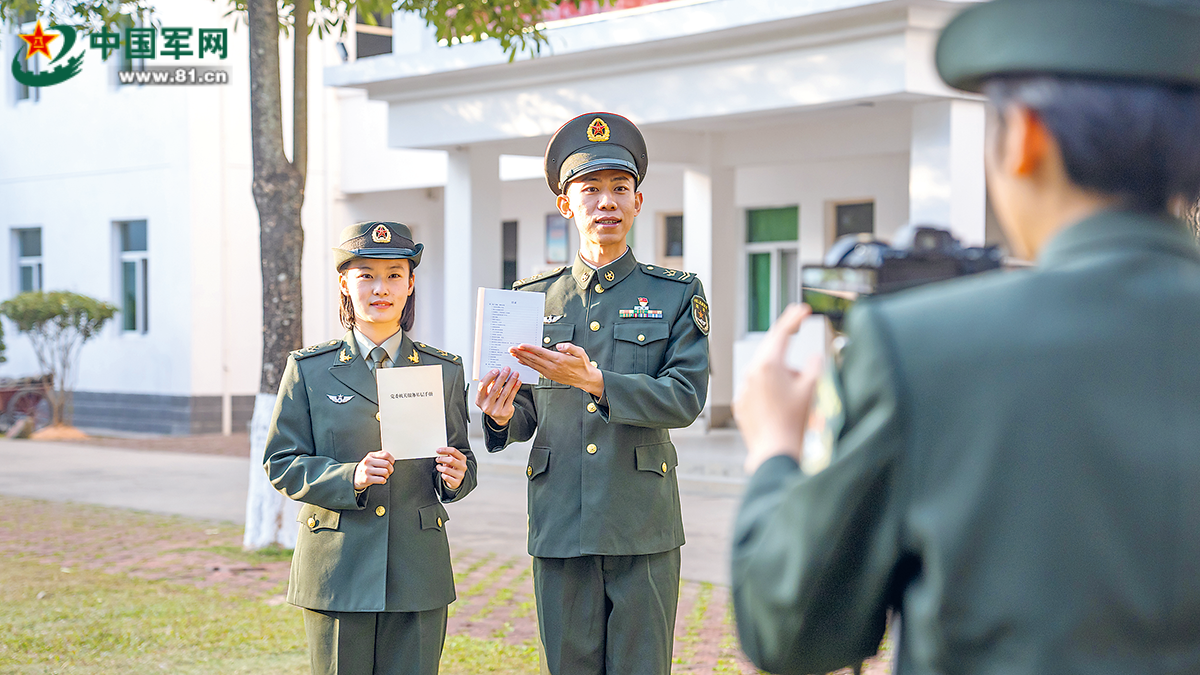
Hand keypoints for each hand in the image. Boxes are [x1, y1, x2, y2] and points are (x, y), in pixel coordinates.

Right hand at [353, 450, 394, 490]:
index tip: (391, 463)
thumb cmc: (366, 468)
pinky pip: (381, 479)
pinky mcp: (367, 479)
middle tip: (389, 471)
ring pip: (385, 472)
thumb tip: (391, 459)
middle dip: (390, 469)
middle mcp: (368, 461)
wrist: (355, 477)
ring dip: (387, 475)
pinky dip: (383, 480)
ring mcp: (367, 470)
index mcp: (370, 455)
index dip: (391, 459)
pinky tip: (381, 480)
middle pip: (387, 464)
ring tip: (384, 476)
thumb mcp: (370, 459)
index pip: (386, 454)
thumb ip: (380, 457)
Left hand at [436, 447, 467, 489]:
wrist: (456, 481)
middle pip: (451, 460)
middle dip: (442, 459)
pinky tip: (443, 474)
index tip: (438, 450)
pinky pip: (446, 477)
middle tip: (437, 459)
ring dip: (440, 468)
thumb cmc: (453, 469)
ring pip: (447, 469)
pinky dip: (442, 475)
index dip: (445, 450)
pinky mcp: (457, 482)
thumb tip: (440, 451)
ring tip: (438, 467)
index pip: (454, 451)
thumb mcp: (452, 461)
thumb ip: (448, 456)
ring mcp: (460, 474)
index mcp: (462, 459)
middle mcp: (463, 466)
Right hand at [475, 367, 521, 426]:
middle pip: (495, 389)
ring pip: (504, 393)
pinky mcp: (505, 411)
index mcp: (479, 400)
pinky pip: (511, 397)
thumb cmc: (493, 402)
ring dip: (511, 381)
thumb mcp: (488, 395)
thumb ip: (491, 385)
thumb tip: (499, 373)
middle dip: (502, 377)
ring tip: (515, 374)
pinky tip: (517, 382)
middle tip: (507, 369)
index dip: (489, 377)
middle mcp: (486, 406)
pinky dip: (515, 388)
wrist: (499, 416)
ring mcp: (496, 410)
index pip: (482, 386)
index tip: (496, 370)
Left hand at [510, 342, 603, 396]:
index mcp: (558, 359)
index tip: (520, 345)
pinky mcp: (549, 375)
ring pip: (533, 364)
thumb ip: (569, 347)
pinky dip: (528, 365)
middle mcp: (552, 367)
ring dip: (522, 359)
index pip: (540, 352)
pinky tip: (522, 362)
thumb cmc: (582, 365)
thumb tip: (559, 345)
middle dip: (521, 353)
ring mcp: (550, 372)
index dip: (529, 348)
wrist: (585, 378)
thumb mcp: (580, 353)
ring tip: (513, 354)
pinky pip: (536, 369)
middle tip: (511, 349)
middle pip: (533, 359)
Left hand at [734, 304, 822, 473]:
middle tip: (799, 346)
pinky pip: (756, 389)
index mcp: (769, 364)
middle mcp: (752, 373)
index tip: (803, 310)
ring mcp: (744, 389)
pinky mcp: (741, 405)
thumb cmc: (795, 422)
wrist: (775, 451)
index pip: (782, 332)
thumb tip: (814, 358)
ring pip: (763, 371)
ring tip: (795, 396)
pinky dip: (768, 390)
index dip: (794, 319)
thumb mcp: (812, 389)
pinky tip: (780, 406)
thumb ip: (815, 366)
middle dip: (788, 349)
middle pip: (771, 351)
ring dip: (779, 374)